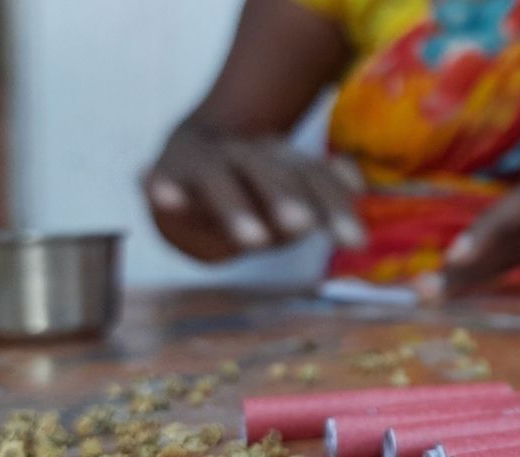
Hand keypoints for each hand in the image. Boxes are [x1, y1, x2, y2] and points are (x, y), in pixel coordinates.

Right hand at [142, 120, 366, 262]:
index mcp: (282, 161)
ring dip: (235, 208)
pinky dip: (163, 187)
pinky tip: (164, 199)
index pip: (312, 178)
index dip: (334, 206)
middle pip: (268, 173)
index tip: (354, 242)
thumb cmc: (252, 189)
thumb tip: (357, 187)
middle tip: (301, 227)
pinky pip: (163, 178)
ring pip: (220, 179)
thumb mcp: (288, 196)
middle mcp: (246, 154)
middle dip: (285, 199)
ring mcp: (204, 160)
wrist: (190, 152)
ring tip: (254, 241)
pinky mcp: (166, 170)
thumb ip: (323, 198)